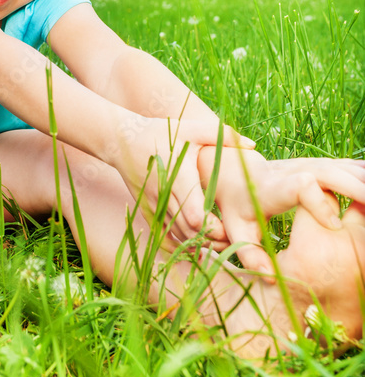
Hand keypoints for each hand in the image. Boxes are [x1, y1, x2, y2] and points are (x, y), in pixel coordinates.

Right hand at [115, 116, 255, 245]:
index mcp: (179, 177)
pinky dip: (177, 245)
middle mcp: (164, 195)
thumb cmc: (162, 132)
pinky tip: (193, 247)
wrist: (123, 140)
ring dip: (196, 244)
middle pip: (188, 231)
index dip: (211, 228)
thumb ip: (222, 135)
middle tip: (229, 241)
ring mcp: (154, 205)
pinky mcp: (148, 210)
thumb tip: (252, 146)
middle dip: (210, 241)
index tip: (227, 228)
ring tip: (218, 244)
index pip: (194, 214)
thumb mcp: (192, 128)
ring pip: (176, 236)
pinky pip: (161, 236)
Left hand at [201, 148, 364, 275]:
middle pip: (328, 172)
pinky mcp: (318, 164)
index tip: (333, 226)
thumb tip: (270, 279)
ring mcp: (306, 164)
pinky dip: (363, 175)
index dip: (319, 203)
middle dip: (357, 189)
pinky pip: (347, 166)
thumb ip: (250, 255)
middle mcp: (291, 171)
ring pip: (342, 167)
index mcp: (271, 188)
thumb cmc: (238, 209)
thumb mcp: (236, 232)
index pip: (299, 186)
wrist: (236, 173)